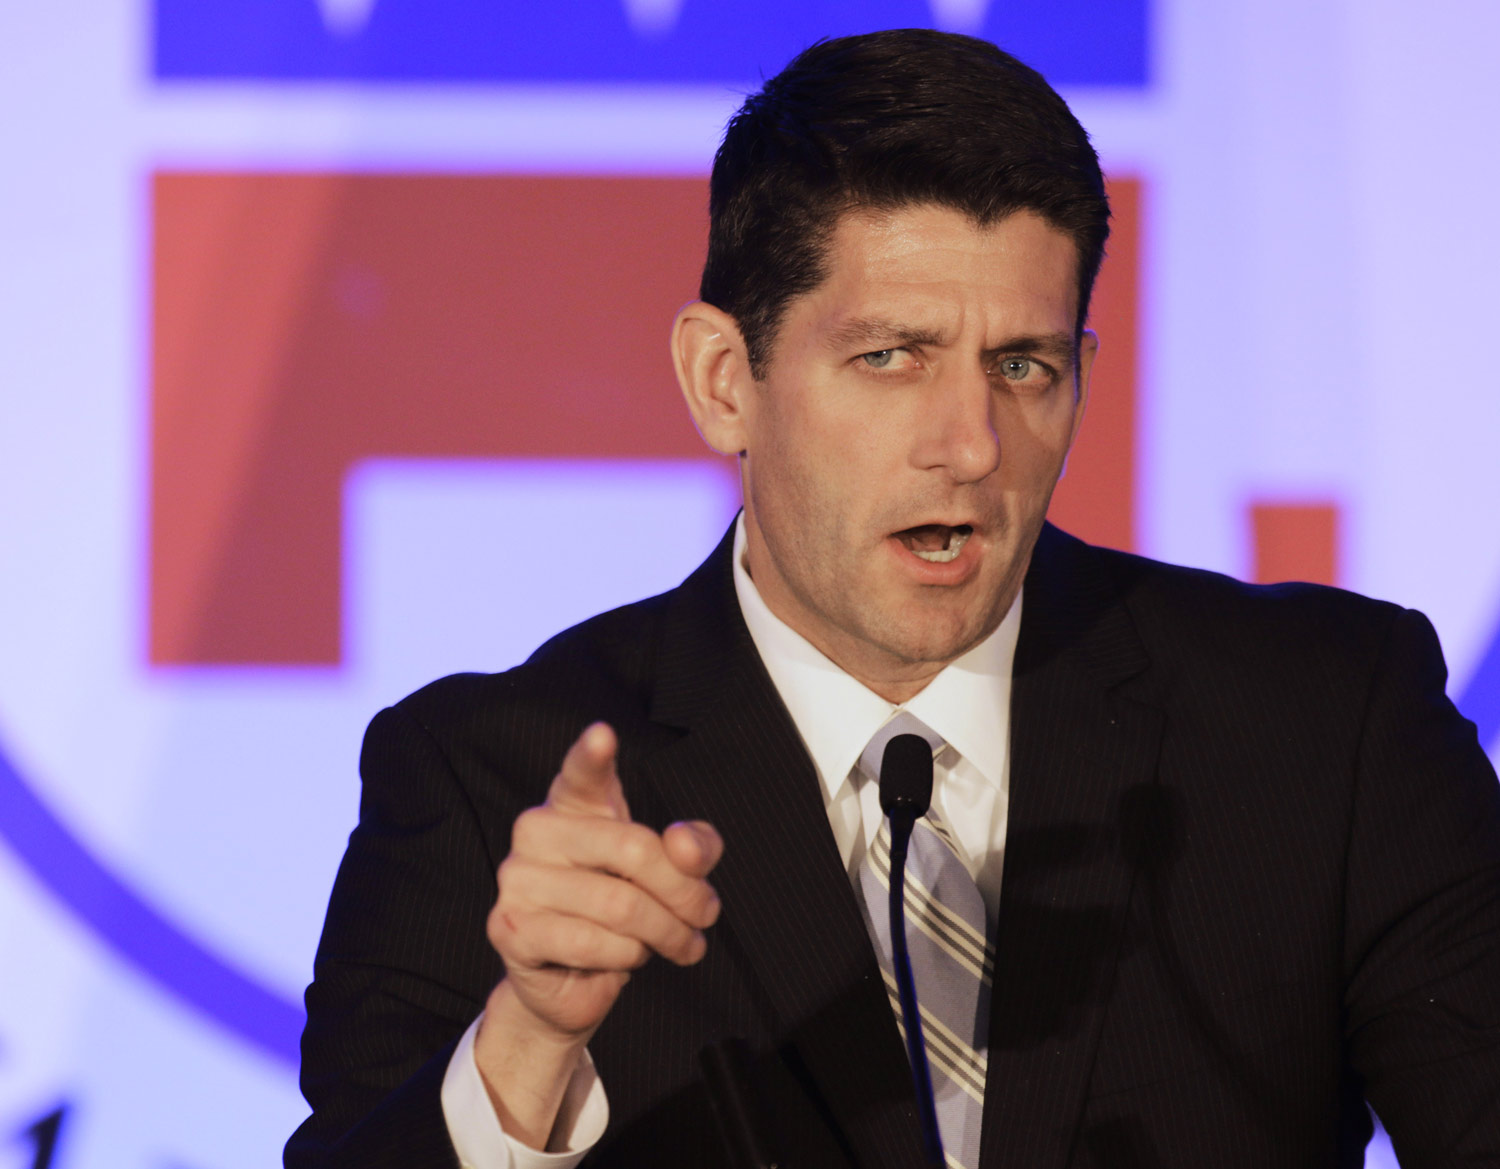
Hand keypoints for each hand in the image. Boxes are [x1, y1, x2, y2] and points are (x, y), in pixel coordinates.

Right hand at [474, 722, 722, 1145]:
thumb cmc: (621, 909)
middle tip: (704, 916)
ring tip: (671, 942)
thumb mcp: (671, 872)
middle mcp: (538, 832)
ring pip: (619, 905)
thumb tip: (684, 843)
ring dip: (662, 932)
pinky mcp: (511, 930)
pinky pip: (592, 943)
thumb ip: (693, 849)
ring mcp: (518, 879)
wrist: (570, 978)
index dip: (592, 756)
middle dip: (683, 891)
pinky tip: (626, 957)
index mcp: (575, 805)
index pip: (582, 775)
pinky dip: (626, 957)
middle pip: (633, 848)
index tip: (603, 734)